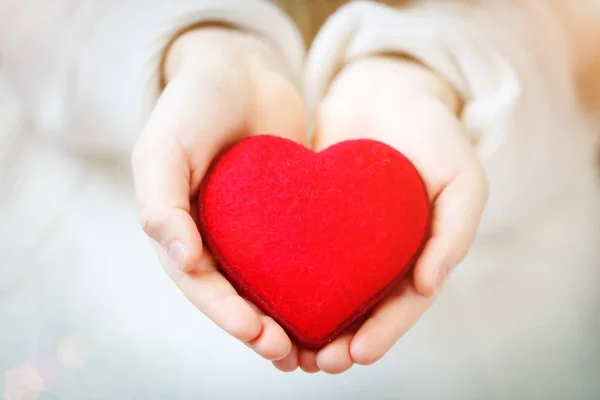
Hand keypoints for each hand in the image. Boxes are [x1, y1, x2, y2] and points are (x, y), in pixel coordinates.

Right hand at [131, 26, 304, 361]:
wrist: (240, 69)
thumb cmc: (193, 105)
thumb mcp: (164, 146)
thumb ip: (161, 201)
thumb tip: (180, 259)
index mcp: (182, 230)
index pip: (201, 285)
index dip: (226, 315)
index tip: (258, 334)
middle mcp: (217, 237)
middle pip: (237, 296)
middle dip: (260, 330)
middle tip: (289, 353)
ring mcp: (253, 229)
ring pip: (270, 286)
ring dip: (288, 321)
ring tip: (316, 351)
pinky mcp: (289, 216)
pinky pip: (301, 254)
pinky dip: (314, 283)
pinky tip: (339, 302)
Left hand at [273, 56, 487, 373]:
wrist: (385, 88)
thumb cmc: (433, 132)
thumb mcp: (462, 178)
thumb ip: (453, 232)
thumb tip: (427, 286)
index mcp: (418, 252)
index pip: (401, 306)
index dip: (382, 334)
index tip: (356, 355)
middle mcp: (380, 254)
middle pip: (359, 310)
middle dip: (339, 342)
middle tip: (316, 363)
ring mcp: (345, 238)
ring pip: (325, 293)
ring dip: (307, 325)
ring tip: (284, 349)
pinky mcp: (312, 218)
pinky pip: (296, 256)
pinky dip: (283, 283)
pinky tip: (262, 300)